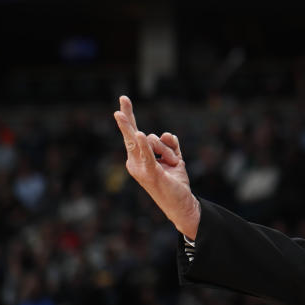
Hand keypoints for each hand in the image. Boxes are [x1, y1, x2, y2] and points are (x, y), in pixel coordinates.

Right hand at [114, 95, 200, 237]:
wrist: (181, 205)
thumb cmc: (175, 183)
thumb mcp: (174, 159)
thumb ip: (170, 146)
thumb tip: (167, 134)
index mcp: (139, 158)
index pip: (134, 133)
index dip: (129, 116)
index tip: (124, 99)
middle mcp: (135, 161)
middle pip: (133, 134)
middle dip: (128, 118)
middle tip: (123, 98)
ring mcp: (140, 167)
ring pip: (154, 140)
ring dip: (170, 151)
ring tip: (173, 165)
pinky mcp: (150, 173)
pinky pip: (148, 154)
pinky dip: (146, 146)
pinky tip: (140, 135)